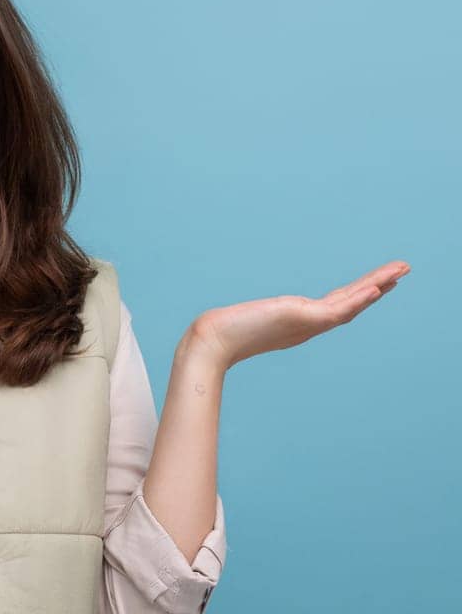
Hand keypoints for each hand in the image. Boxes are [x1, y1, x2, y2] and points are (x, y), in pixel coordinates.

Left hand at [183, 260, 411, 369]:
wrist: (211, 343)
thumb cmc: (221, 334)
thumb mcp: (244, 320)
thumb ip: (248, 319)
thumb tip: (235, 318)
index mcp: (299, 323)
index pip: (336, 305)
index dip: (359, 294)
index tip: (377, 282)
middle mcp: (308, 325)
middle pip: (351, 303)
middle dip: (377, 286)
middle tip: (402, 271)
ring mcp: (308, 323)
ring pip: (351, 303)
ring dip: (378, 286)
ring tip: (401, 271)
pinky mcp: (303, 319)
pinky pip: (338, 309)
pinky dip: (359, 298)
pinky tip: (377, 287)